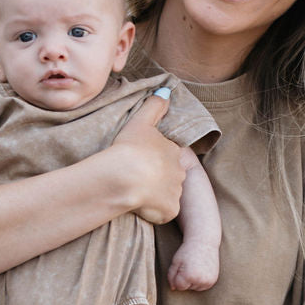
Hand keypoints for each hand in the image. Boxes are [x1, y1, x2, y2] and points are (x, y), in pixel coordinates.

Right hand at [111, 94, 186, 223]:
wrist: (125, 177)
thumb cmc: (130, 148)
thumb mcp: (141, 121)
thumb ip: (154, 106)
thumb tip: (167, 91)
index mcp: (174, 152)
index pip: (169, 156)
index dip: (156, 160)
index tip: (142, 162)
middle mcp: (179, 172)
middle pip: (171, 177)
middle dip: (158, 179)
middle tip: (137, 179)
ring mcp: (176, 193)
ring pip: (167, 195)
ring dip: (155, 196)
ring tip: (135, 193)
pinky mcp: (170, 211)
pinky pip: (163, 213)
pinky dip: (153, 212)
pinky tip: (139, 207)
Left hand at [167, 242, 219, 291]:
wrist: (204, 243)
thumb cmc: (187, 251)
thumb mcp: (175, 262)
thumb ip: (171, 276)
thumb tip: (173, 288)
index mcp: (189, 276)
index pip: (179, 287)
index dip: (177, 278)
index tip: (181, 267)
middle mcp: (200, 280)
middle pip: (187, 288)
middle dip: (186, 279)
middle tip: (190, 265)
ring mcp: (208, 281)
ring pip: (195, 288)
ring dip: (193, 281)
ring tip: (195, 267)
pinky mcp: (213, 281)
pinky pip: (202, 286)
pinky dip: (200, 281)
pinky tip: (201, 270)